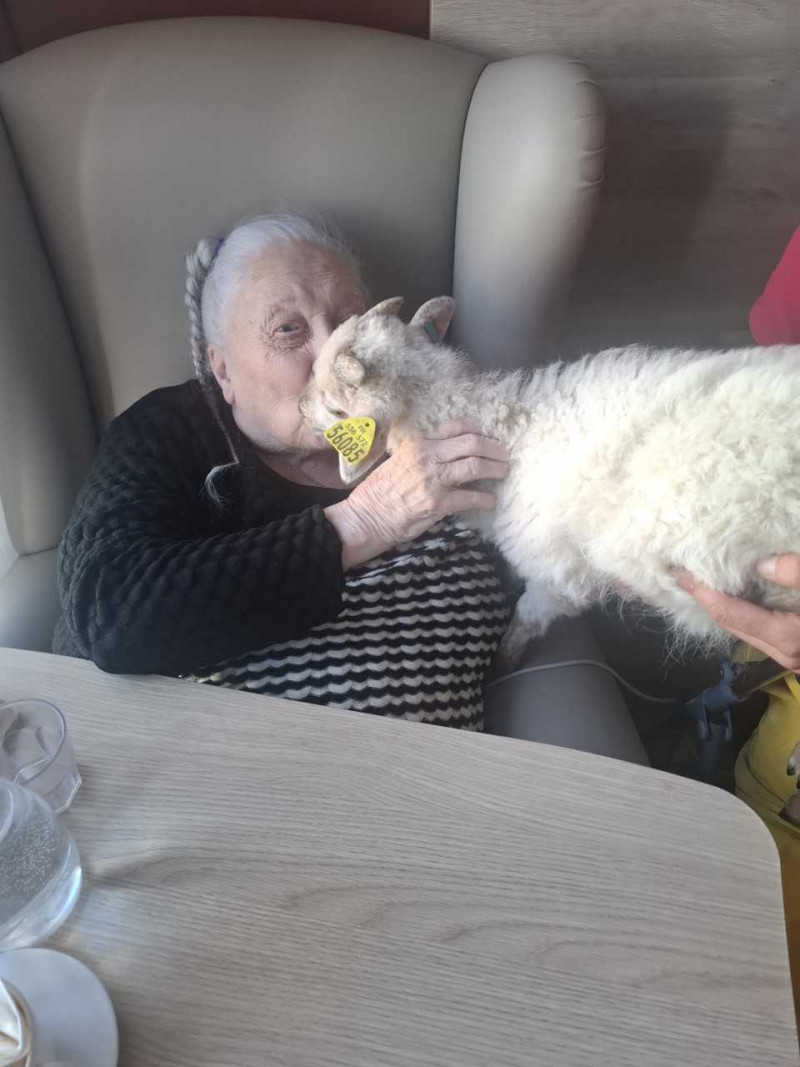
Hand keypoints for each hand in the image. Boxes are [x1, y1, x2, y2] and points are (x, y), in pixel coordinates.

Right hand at [324, 421, 507, 568]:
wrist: (365, 517)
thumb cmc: (378, 491)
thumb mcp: (398, 461)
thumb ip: (423, 455)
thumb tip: (448, 454)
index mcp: (418, 444)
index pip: (456, 427)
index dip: (478, 430)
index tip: (488, 436)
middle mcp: (427, 457)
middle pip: (472, 443)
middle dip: (494, 448)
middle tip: (504, 455)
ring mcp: (434, 481)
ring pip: (476, 466)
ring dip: (495, 468)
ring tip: (503, 472)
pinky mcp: (438, 504)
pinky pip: (471, 498)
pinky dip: (486, 500)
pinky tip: (490, 502)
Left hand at [676, 555, 799, 670]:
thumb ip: (796, 574)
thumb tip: (761, 565)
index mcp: (785, 637)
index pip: (728, 613)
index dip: (701, 592)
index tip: (679, 572)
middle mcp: (780, 651)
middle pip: (728, 624)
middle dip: (703, 598)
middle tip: (684, 571)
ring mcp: (786, 654)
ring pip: (740, 628)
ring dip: (720, 604)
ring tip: (701, 578)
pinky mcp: (790, 648)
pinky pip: (754, 628)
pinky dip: (740, 610)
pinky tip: (734, 590)